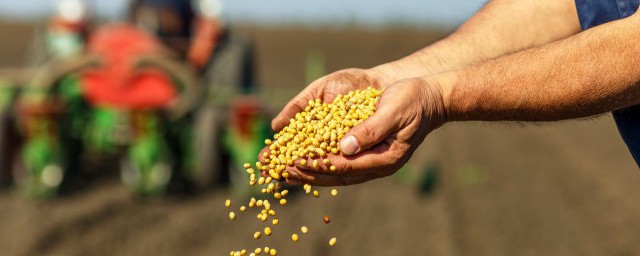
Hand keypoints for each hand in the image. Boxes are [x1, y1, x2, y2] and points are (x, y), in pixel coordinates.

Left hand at [265, 74, 447, 185]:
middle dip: (307, 173)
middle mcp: (378, 165)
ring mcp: (373, 162)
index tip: (294, 162)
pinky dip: (319, 162)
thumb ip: (371, 129)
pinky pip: (339, 163)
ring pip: (335, 173)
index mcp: (386, 159)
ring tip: (284, 172)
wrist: (430, 97)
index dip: (318, 164)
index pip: (346, 166)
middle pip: (337, 175)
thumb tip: (345, 147)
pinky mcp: (367, 153)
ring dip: (309, 172)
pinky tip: (302, 161)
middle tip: (280, 172)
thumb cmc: (414, 99)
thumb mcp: (394, 110)